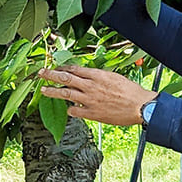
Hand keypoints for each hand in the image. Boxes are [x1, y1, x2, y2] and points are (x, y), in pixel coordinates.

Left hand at [39, 66, 157, 125]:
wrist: (140, 106)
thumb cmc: (131, 91)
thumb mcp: (114, 77)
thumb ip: (99, 77)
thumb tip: (89, 77)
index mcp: (97, 75)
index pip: (75, 69)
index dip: (63, 67)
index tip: (56, 67)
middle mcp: (91, 86)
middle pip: (66, 78)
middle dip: (51, 75)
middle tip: (41, 73)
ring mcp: (90, 100)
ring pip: (66, 94)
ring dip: (53, 91)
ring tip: (44, 90)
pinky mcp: (92, 113)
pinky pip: (75, 111)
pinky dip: (70, 110)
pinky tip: (69, 110)